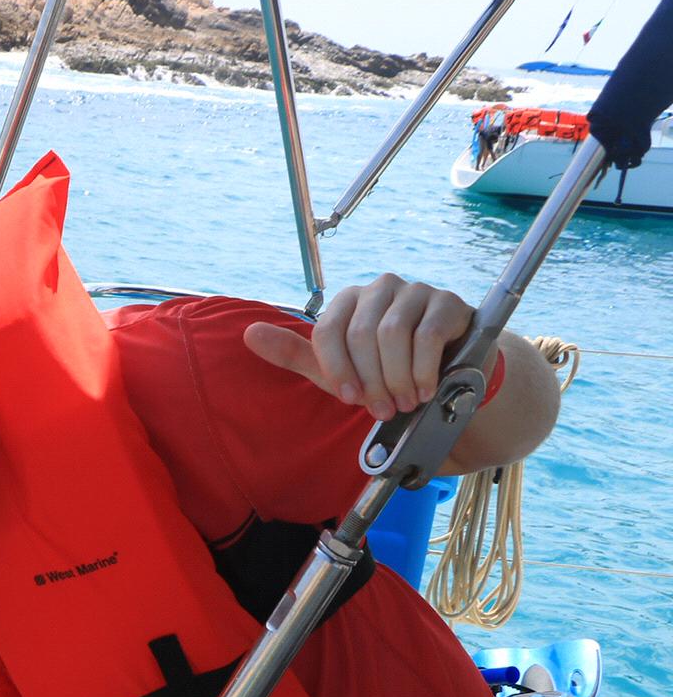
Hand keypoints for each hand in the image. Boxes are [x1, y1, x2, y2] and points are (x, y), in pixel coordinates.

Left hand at [244, 274, 474, 421]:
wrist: (444, 374)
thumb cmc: (382, 370)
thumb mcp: (336, 368)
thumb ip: (294, 353)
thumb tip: (249, 334)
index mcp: (348, 301)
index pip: (328, 330)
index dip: (337, 369)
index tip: (350, 400)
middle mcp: (380, 287)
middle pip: (362, 334)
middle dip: (371, 380)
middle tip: (382, 409)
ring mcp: (416, 291)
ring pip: (393, 334)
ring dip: (397, 378)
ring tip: (405, 402)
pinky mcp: (448, 302)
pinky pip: (428, 336)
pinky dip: (423, 370)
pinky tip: (426, 390)